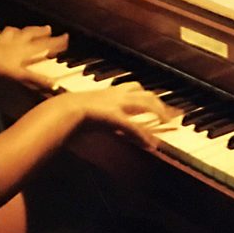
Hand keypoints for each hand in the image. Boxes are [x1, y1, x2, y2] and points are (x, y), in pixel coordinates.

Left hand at [0, 25, 68, 89]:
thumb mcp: (21, 76)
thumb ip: (38, 79)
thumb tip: (54, 84)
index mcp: (25, 50)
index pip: (45, 45)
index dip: (56, 42)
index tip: (65, 37)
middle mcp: (16, 44)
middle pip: (31, 35)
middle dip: (41, 32)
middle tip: (48, 28)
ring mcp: (3, 43)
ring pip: (16, 33)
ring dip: (22, 31)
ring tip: (25, 29)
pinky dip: (2, 37)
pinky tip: (0, 37)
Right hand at [59, 82, 182, 148]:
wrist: (62, 110)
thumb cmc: (68, 111)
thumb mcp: (83, 110)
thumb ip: (92, 113)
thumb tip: (93, 121)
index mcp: (109, 92)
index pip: (133, 87)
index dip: (145, 94)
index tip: (154, 100)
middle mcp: (117, 95)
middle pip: (145, 93)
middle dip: (160, 102)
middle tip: (170, 113)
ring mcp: (118, 105)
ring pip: (146, 104)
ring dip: (159, 113)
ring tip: (167, 123)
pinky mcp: (116, 117)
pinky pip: (135, 127)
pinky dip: (144, 136)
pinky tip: (151, 145)